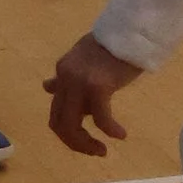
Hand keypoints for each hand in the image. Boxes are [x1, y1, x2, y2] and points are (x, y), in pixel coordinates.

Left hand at [48, 30, 140, 155]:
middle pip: (58, 123)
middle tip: (95, 151)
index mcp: (62, 72)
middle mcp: (65, 77)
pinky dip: (109, 130)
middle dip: (75, 143)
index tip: (86, 140)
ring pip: (71, 126)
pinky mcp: (97, 86)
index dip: (68, 132)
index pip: (56, 111)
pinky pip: (100, 119)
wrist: (134, 30)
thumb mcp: (84, 60)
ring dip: (86, 144)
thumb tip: (48, 88)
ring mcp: (79, 82)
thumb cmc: (115, 46)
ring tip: (103, 150)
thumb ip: (68, 78)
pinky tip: (121, 134)